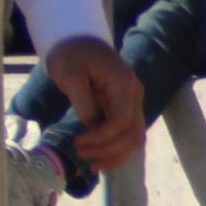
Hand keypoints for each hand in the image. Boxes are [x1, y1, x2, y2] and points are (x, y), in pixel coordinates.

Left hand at [36, 37, 144, 171]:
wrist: (77, 41)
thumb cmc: (71, 55)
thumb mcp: (70, 75)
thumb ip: (84, 102)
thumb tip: (93, 127)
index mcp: (123, 83)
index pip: (122, 121)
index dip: (102, 138)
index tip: (78, 142)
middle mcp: (134, 94)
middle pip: (132, 133)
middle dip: (108, 150)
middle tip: (80, 154)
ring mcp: (133, 101)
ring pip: (135, 138)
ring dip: (115, 155)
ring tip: (91, 164)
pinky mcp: (126, 108)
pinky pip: (128, 134)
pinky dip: (117, 149)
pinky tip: (100, 159)